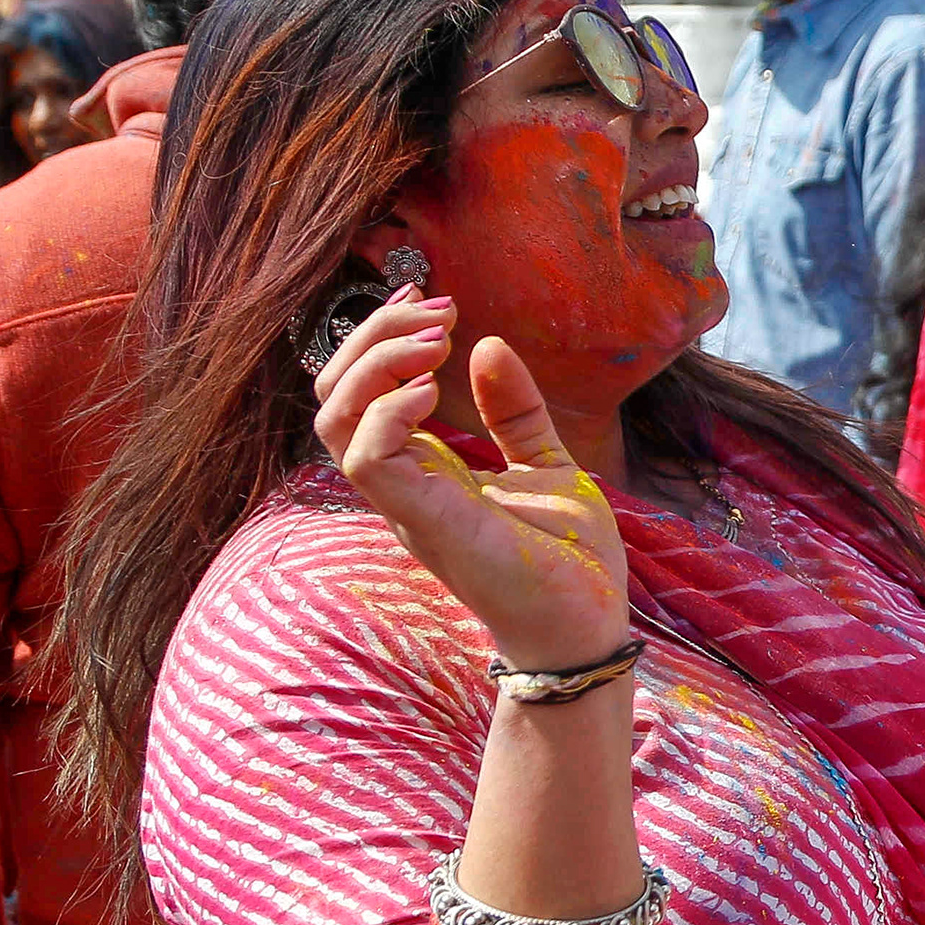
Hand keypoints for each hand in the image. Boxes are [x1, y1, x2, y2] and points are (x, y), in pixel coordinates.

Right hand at [315, 292, 628, 672]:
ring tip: (436, 341)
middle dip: (373, 336)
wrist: (591, 625)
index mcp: (422, 468)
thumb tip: (488, 344)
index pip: (359, 393)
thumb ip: (515, 411)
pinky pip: (367, 461)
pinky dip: (389, 413)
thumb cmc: (569, 557)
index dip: (380, 338)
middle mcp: (401, 484)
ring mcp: (406, 504)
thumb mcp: (545, 464)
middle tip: (436, 309)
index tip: (432, 299)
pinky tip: (436, 390)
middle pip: (334, 394)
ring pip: (333, 420)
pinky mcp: (426, 522)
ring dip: (376, 364)